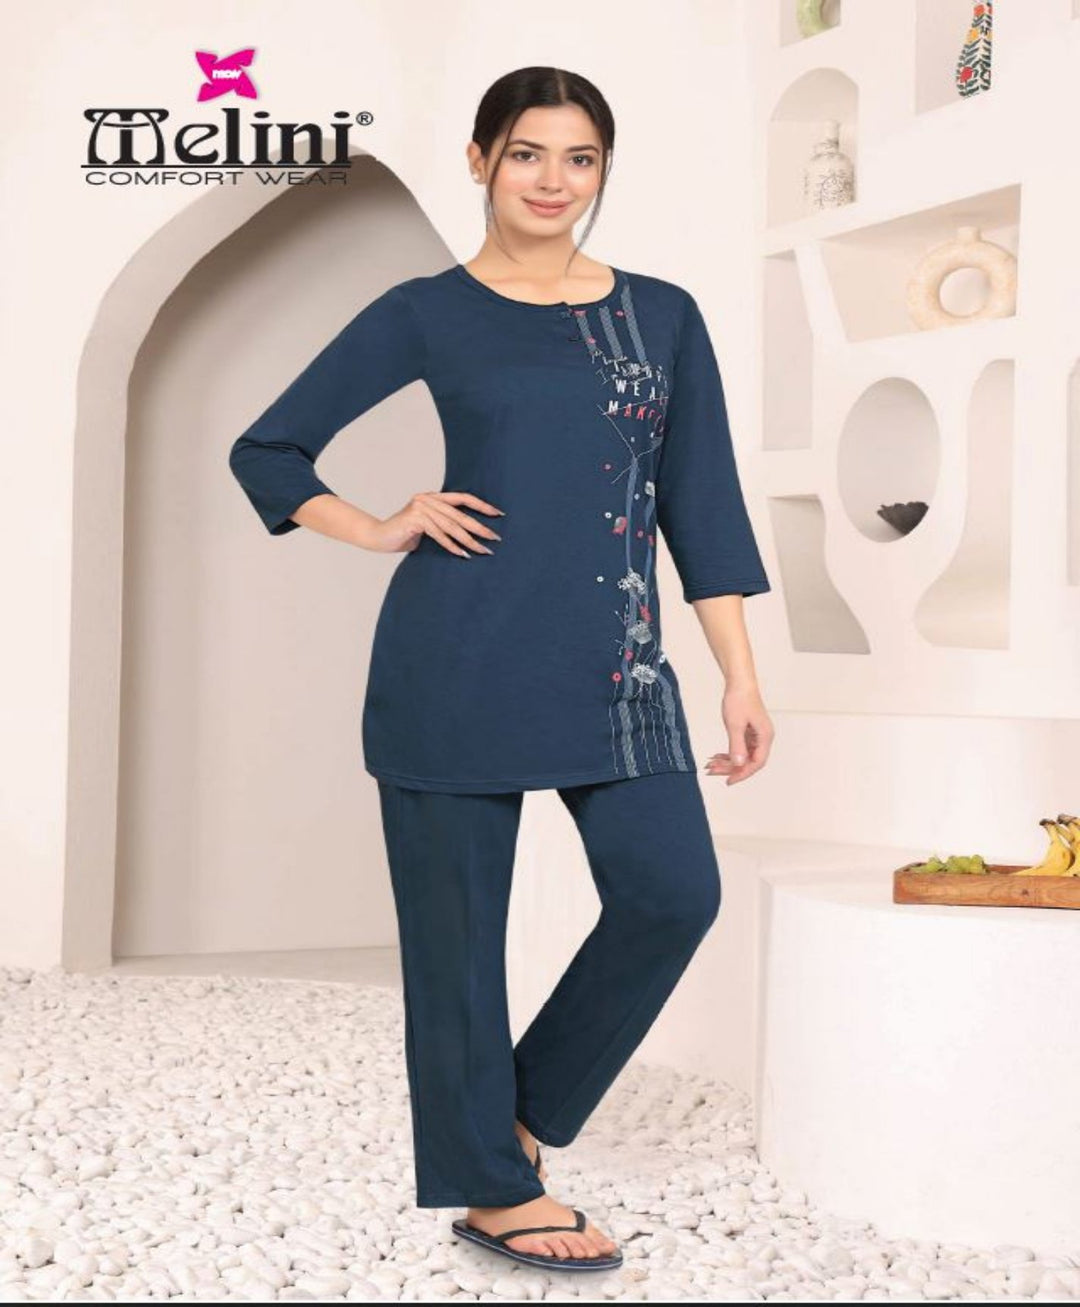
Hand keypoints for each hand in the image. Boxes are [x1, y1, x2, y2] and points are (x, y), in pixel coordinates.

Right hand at [365, 491, 504, 556]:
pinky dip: (451, 546)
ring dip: (469, 541)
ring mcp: (420, 508)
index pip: (462, 498)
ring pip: (451, 526)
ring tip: (483, 551)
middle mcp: (428, 499)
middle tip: (495, 538)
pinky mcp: (414, 519)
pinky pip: (438, 534)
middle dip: (480, 527)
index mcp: (433, 497)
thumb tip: (468, 534)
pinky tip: (462, 554)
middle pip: (460, 514)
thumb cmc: (403, 535)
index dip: (481, 505)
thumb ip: (443, 525)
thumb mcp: (427, 527)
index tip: (498, 514)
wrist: (377, 537)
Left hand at [704, 683, 773, 784]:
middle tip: (713, 771)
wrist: (739, 683)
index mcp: (765, 737)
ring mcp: (756, 735)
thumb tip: (738, 764)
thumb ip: (737, 745)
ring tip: (711, 765)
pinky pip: (740, 748)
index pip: (757, 763)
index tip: (729, 781)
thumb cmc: (740, 699)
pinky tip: (717, 756)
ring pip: (743, 755)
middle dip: (730, 768)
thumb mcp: (735, 724)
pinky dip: (728, 753)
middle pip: (749, 761)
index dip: (743, 774)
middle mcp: (763, 738)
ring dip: (727, 761)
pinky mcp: (749, 731)